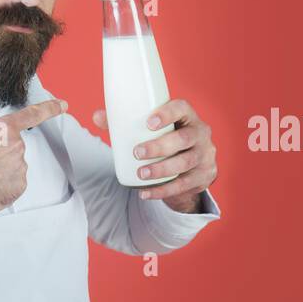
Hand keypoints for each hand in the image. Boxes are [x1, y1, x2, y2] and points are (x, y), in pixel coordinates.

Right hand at [0, 98, 68, 227]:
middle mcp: (16, 146)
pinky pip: (14, 184)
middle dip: (1, 154)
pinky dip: (3, 186)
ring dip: (2, 171)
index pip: (33, 114)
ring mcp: (20, 168)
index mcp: (3, 129)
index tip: (63, 105)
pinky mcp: (19, 187)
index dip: (51, 108)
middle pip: (15, 148)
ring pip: (15, 167)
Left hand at [92, 99, 217, 210]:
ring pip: (185, 163)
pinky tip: (146, 192)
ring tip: (141, 174)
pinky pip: (184, 185)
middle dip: (160, 146)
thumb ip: (126, 123)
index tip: (148, 123)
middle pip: (184, 138)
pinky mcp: (204, 176)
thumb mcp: (153, 130)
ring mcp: (205, 156)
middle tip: (137, 153)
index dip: (167, 114)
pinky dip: (163, 191)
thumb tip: (97, 117)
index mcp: (188, 117)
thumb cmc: (168, 139)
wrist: (193, 165)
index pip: (182, 108)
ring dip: (161, 169)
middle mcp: (201, 134)